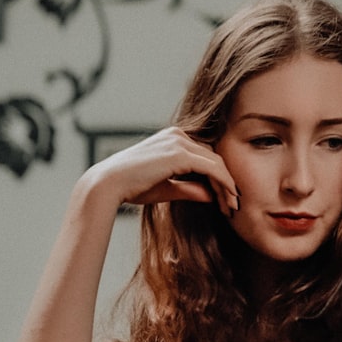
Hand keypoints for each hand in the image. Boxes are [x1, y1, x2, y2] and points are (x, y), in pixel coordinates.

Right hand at [84, 127, 238, 216]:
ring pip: (216, 162)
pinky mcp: (179, 153)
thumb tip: (212, 196)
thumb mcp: (167, 188)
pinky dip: (223, 183)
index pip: (205, 156)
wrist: (107, 184)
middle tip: (234, 206)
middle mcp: (178, 134)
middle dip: (227, 182)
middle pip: (214, 157)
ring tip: (232, 207)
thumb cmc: (132, 187)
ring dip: (228, 185)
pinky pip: (211, 167)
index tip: (226, 200)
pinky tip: (228, 198)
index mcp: (173, 138)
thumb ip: (189, 188)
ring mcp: (178, 141)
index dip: (219, 178)